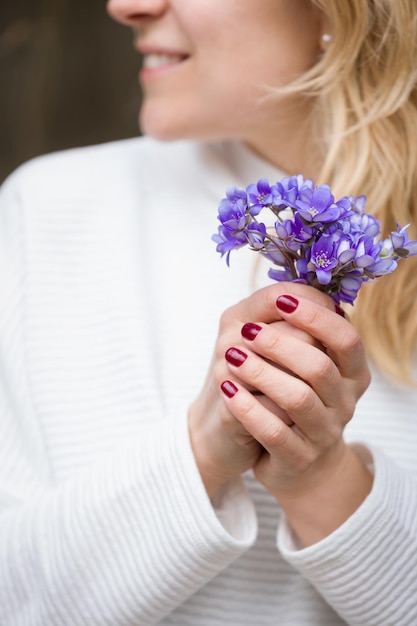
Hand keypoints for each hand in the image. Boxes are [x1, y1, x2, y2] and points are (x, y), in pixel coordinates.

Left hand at [188, 283, 337, 497]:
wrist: (287, 455)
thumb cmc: (292, 393)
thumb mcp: (300, 360)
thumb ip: (297, 327)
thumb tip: (284, 293)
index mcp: (352, 372)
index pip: (346, 339)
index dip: (317, 318)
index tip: (282, 301)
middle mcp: (345, 402)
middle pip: (320, 367)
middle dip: (282, 344)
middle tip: (248, 331)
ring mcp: (324, 433)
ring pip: (298, 399)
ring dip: (262, 373)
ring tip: (231, 356)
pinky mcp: (299, 458)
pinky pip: (275, 433)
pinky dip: (249, 409)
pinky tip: (228, 390)